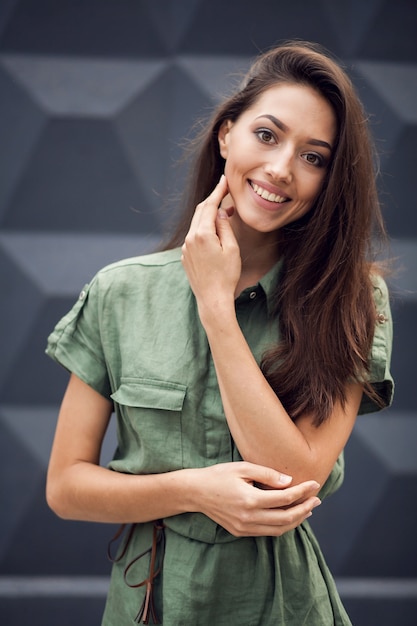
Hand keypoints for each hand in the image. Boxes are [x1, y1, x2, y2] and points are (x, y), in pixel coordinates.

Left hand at [181, 175, 240, 317]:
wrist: (212, 299)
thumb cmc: (226, 275)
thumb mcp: (231, 248)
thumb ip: (224, 227)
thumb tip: (220, 212)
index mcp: (202, 234)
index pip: (209, 205)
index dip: (217, 191)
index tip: (224, 180)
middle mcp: (190, 238)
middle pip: (200, 212)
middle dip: (212, 201)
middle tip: (224, 192)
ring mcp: (185, 248)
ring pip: (196, 224)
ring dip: (208, 216)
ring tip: (224, 213)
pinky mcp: (185, 257)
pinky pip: (194, 237)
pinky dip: (203, 230)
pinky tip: (214, 233)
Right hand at [194, 461, 320, 536]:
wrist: (195, 492)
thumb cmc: (218, 475)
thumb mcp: (242, 468)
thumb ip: (267, 474)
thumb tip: (289, 482)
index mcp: (250, 500)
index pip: (285, 498)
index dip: (303, 492)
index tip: (315, 484)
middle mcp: (249, 517)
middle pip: (286, 518)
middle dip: (305, 508)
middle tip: (317, 499)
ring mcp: (244, 527)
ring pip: (279, 529)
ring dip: (296, 520)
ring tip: (308, 509)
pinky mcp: (240, 532)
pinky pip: (267, 532)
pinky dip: (282, 526)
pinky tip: (289, 517)